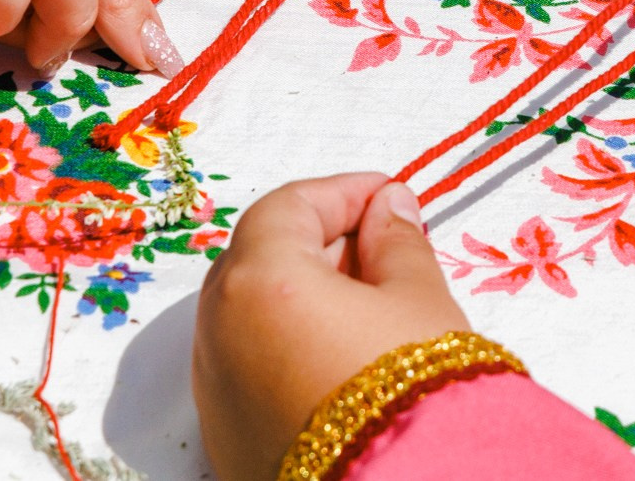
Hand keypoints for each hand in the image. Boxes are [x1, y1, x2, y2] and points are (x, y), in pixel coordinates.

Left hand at [193, 174, 467, 480]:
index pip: (286, 208)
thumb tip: (387, 209)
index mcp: (261, 282)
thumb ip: (397, 241)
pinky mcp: (225, 440)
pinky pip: (247, 370)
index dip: (342, 194)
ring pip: (248, 317)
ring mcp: (215, 392)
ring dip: (300, 298)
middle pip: (258, 258)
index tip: (388, 199)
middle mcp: (220, 333)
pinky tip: (340, 360)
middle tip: (381, 249)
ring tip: (367, 309)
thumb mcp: (419, 299)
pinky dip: (284, 349)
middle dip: (318, 244)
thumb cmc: (416, 392)